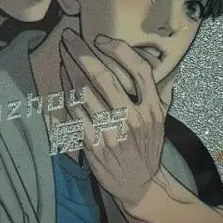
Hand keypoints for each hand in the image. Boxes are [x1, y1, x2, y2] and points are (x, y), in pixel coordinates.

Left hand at [58, 29, 172, 206]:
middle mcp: (134, 118)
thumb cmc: (146, 147)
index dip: (118, 50)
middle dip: (82, 53)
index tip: (101, 39)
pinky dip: (65, 99)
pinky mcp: (94, 145)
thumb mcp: (160, 121)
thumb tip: (151, 62)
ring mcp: (112, 132)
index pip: (139, 70)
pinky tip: (61, 88)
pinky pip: (73, 115)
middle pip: (105, 78)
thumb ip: (157, 93)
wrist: (138, 184)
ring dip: (69, 73)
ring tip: (62, 59)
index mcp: (153, 109)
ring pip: (84, 94)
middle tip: (68, 37)